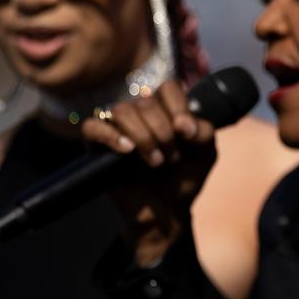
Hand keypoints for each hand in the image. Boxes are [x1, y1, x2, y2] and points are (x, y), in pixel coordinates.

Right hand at [80, 81, 216, 264]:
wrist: (167, 211)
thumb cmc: (184, 179)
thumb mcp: (206, 153)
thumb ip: (204, 131)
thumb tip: (182, 124)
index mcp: (165, 109)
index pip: (168, 88)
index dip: (179, 107)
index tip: (188, 135)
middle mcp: (139, 114)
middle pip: (146, 102)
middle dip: (164, 131)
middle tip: (172, 158)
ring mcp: (116, 128)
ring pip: (121, 111)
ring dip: (143, 136)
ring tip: (155, 162)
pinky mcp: (96, 146)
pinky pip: (92, 127)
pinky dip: (111, 136)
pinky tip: (128, 151)